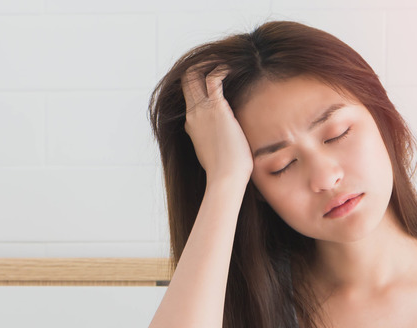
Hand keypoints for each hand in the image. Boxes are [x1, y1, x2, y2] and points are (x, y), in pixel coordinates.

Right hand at [180, 61, 253, 191]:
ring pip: (195, 75)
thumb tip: (225, 139)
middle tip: (216, 62)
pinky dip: (221, 69)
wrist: (226, 177)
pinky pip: (213, 78)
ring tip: (223, 60)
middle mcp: (192, 115)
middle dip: (200, 67)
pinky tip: (231, 67)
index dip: (199, 84)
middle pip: (186, 81)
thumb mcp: (214, 152)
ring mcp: (202, 111)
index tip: (213, 78)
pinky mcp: (216, 108)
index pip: (189, 96)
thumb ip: (214, 140)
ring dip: (209, 63)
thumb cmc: (225, 171)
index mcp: (191, 125)